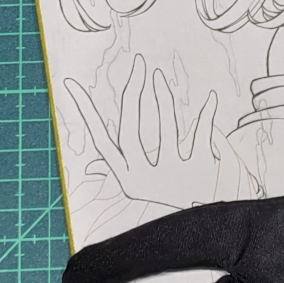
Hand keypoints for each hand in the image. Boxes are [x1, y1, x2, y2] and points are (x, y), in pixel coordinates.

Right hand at [65, 55, 222, 208]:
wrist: (203, 218)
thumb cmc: (168, 192)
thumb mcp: (141, 185)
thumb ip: (119, 169)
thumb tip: (86, 170)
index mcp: (126, 178)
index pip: (100, 140)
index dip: (85, 112)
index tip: (72, 84)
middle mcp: (144, 179)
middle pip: (130, 130)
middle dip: (132, 93)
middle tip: (138, 64)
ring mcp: (172, 175)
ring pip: (165, 127)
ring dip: (163, 97)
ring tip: (159, 76)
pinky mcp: (199, 171)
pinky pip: (202, 133)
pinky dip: (207, 114)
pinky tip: (210, 97)